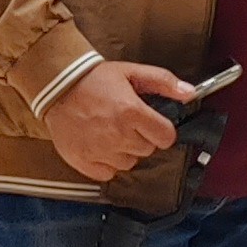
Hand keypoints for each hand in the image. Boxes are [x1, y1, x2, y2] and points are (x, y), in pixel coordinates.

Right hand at [43, 58, 195, 188]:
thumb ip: (163, 82)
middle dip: (141, 137)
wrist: (57, 86)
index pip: (166, 137)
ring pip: (129, 163)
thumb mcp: (131, 72)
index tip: (152, 124)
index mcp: (132, 113)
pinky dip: (106, 163)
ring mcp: (100, 151)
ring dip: (124, 151)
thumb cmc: (94, 79)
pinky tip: (99, 145)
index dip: (161, 130)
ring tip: (110, 131)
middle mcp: (118, 135)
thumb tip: (190, 92)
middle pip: (148, 150)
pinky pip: (108, 174)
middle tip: (125, 122)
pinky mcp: (84, 162)